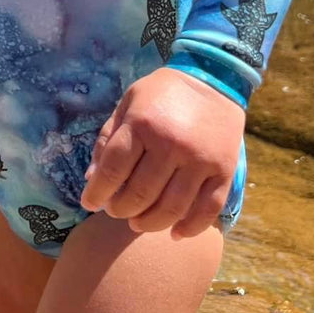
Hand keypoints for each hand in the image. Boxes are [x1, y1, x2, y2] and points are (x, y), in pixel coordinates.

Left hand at [80, 68, 244, 239]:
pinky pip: (206, 211)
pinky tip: (174, 233)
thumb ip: (107, 139)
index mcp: (142, 124)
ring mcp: (200, 160)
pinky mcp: (224, 171)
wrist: (214, 80)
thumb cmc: (163, 94)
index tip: (90, 203)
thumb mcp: (128, 103)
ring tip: (138, 222)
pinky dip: (189, 229)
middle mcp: (171, 144)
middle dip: (120, 210)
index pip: (112, 172)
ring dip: (149, 224)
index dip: (96, 194)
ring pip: (170, 210)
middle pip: (139, 195)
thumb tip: (91, 180)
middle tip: (116, 211)